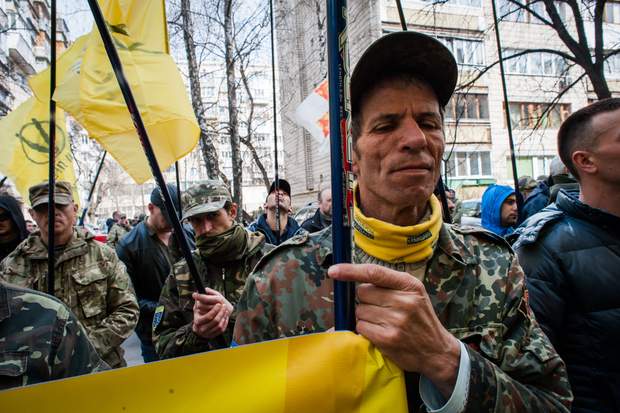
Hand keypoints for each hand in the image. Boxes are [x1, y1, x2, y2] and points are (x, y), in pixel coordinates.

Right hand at [191, 288, 232, 338]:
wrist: (201, 326)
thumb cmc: (201, 313)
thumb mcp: (199, 305)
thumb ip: (203, 297)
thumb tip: (202, 291)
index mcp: (197, 320)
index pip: (207, 316)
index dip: (214, 309)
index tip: (219, 302)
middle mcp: (201, 328)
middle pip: (214, 320)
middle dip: (220, 312)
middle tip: (223, 305)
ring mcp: (207, 333)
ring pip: (218, 325)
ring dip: (223, 316)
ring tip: (225, 309)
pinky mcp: (213, 335)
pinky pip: (221, 329)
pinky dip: (225, 322)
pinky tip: (225, 316)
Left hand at [328, 263, 459, 397]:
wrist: (436, 350)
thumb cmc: (420, 318)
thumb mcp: (414, 293)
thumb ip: (390, 283)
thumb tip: (355, 278)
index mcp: (409, 285)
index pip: (374, 272)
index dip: (350, 270)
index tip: (333, 270)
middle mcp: (404, 301)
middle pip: (362, 292)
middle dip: (365, 300)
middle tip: (379, 308)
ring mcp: (396, 321)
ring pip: (360, 311)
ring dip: (365, 316)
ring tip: (382, 322)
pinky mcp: (388, 338)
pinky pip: (361, 327)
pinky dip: (365, 330)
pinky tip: (379, 332)